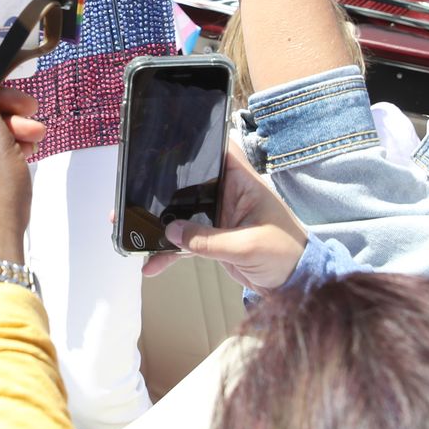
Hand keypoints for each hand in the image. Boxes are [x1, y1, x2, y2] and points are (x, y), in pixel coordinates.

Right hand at [142, 142, 308, 292]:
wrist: (296, 286)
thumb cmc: (285, 255)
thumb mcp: (247, 246)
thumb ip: (208, 240)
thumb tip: (171, 233)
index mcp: (243, 183)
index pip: (220, 151)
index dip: (198, 142)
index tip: (168, 142)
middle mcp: (230, 195)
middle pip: (192, 183)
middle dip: (163, 188)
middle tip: (134, 192)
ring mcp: (220, 218)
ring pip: (184, 214)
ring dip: (161, 223)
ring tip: (132, 231)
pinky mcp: (215, 239)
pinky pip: (186, 241)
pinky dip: (170, 251)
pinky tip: (152, 264)